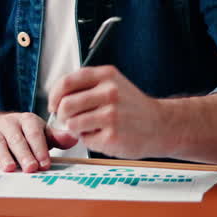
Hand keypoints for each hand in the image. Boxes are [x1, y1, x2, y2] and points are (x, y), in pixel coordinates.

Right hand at [0, 112, 77, 172]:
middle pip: (17, 139)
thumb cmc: (21, 134)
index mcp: (27, 120)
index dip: (40, 148)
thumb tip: (75, 138)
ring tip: (9, 169)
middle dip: (24, 154)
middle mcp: (9, 123)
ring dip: (4, 156)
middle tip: (31, 168)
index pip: (34, 133)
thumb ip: (55, 138)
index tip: (45, 164)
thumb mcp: (39, 133)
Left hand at [48, 66, 164, 158]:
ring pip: (72, 123)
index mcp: (106, 75)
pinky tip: (104, 136)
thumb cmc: (132, 107)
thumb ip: (85, 87)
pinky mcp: (112, 135)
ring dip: (75, 129)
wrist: (161, 125)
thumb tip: (55, 100)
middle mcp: (109, 92)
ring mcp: (111, 114)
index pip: (67, 82)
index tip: (54, 105)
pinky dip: (89, 140)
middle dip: (62, 115)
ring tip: (90, 128)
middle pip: (66, 105)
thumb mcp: (112, 84)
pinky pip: (85, 139)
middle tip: (69, 120)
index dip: (54, 95)